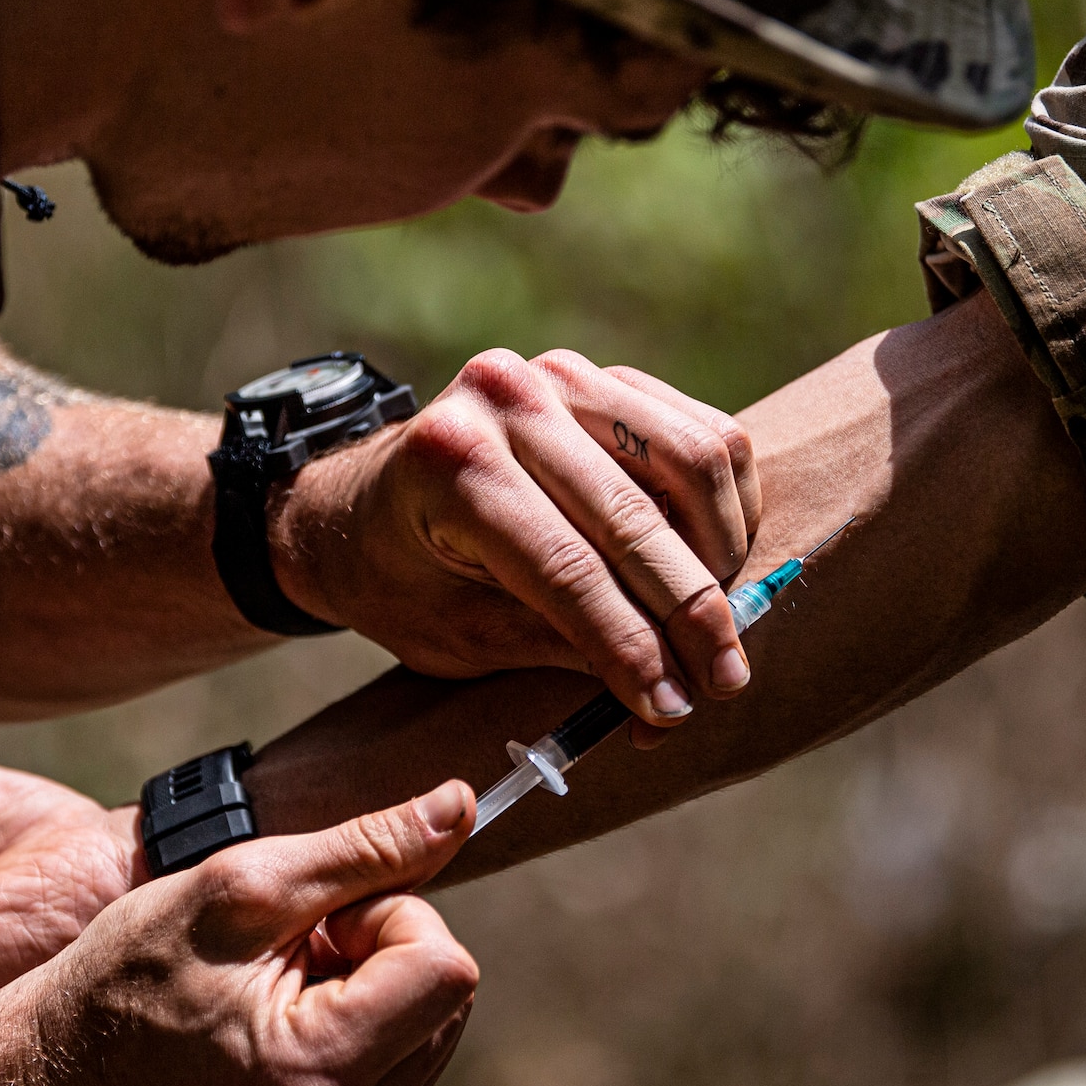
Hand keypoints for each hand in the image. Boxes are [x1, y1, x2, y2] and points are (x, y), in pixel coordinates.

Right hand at [34, 781, 479, 1085]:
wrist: (61, 1081)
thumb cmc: (131, 974)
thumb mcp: (241, 887)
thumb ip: (365, 846)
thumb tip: (461, 804)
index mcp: (322, 1071)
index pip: (446, 963)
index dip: (388, 914)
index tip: (312, 921)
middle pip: (446, 991)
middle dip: (379, 946)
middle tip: (282, 952)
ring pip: (431, 1018)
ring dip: (369, 981)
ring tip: (272, 985)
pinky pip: (403, 1054)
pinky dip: (359, 1018)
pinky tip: (281, 1017)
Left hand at [275, 349, 761, 727]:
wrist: (359, 507)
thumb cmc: (402, 582)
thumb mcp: (458, 636)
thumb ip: (560, 650)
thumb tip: (669, 698)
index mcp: (450, 465)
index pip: (568, 569)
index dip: (630, 647)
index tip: (672, 711)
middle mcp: (507, 400)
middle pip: (636, 519)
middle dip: (691, 613)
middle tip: (723, 682)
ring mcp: (560, 374)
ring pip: (693, 461)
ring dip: (722, 551)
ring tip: (716, 623)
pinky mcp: (604, 375)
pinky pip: (701, 433)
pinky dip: (725, 503)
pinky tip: (716, 560)